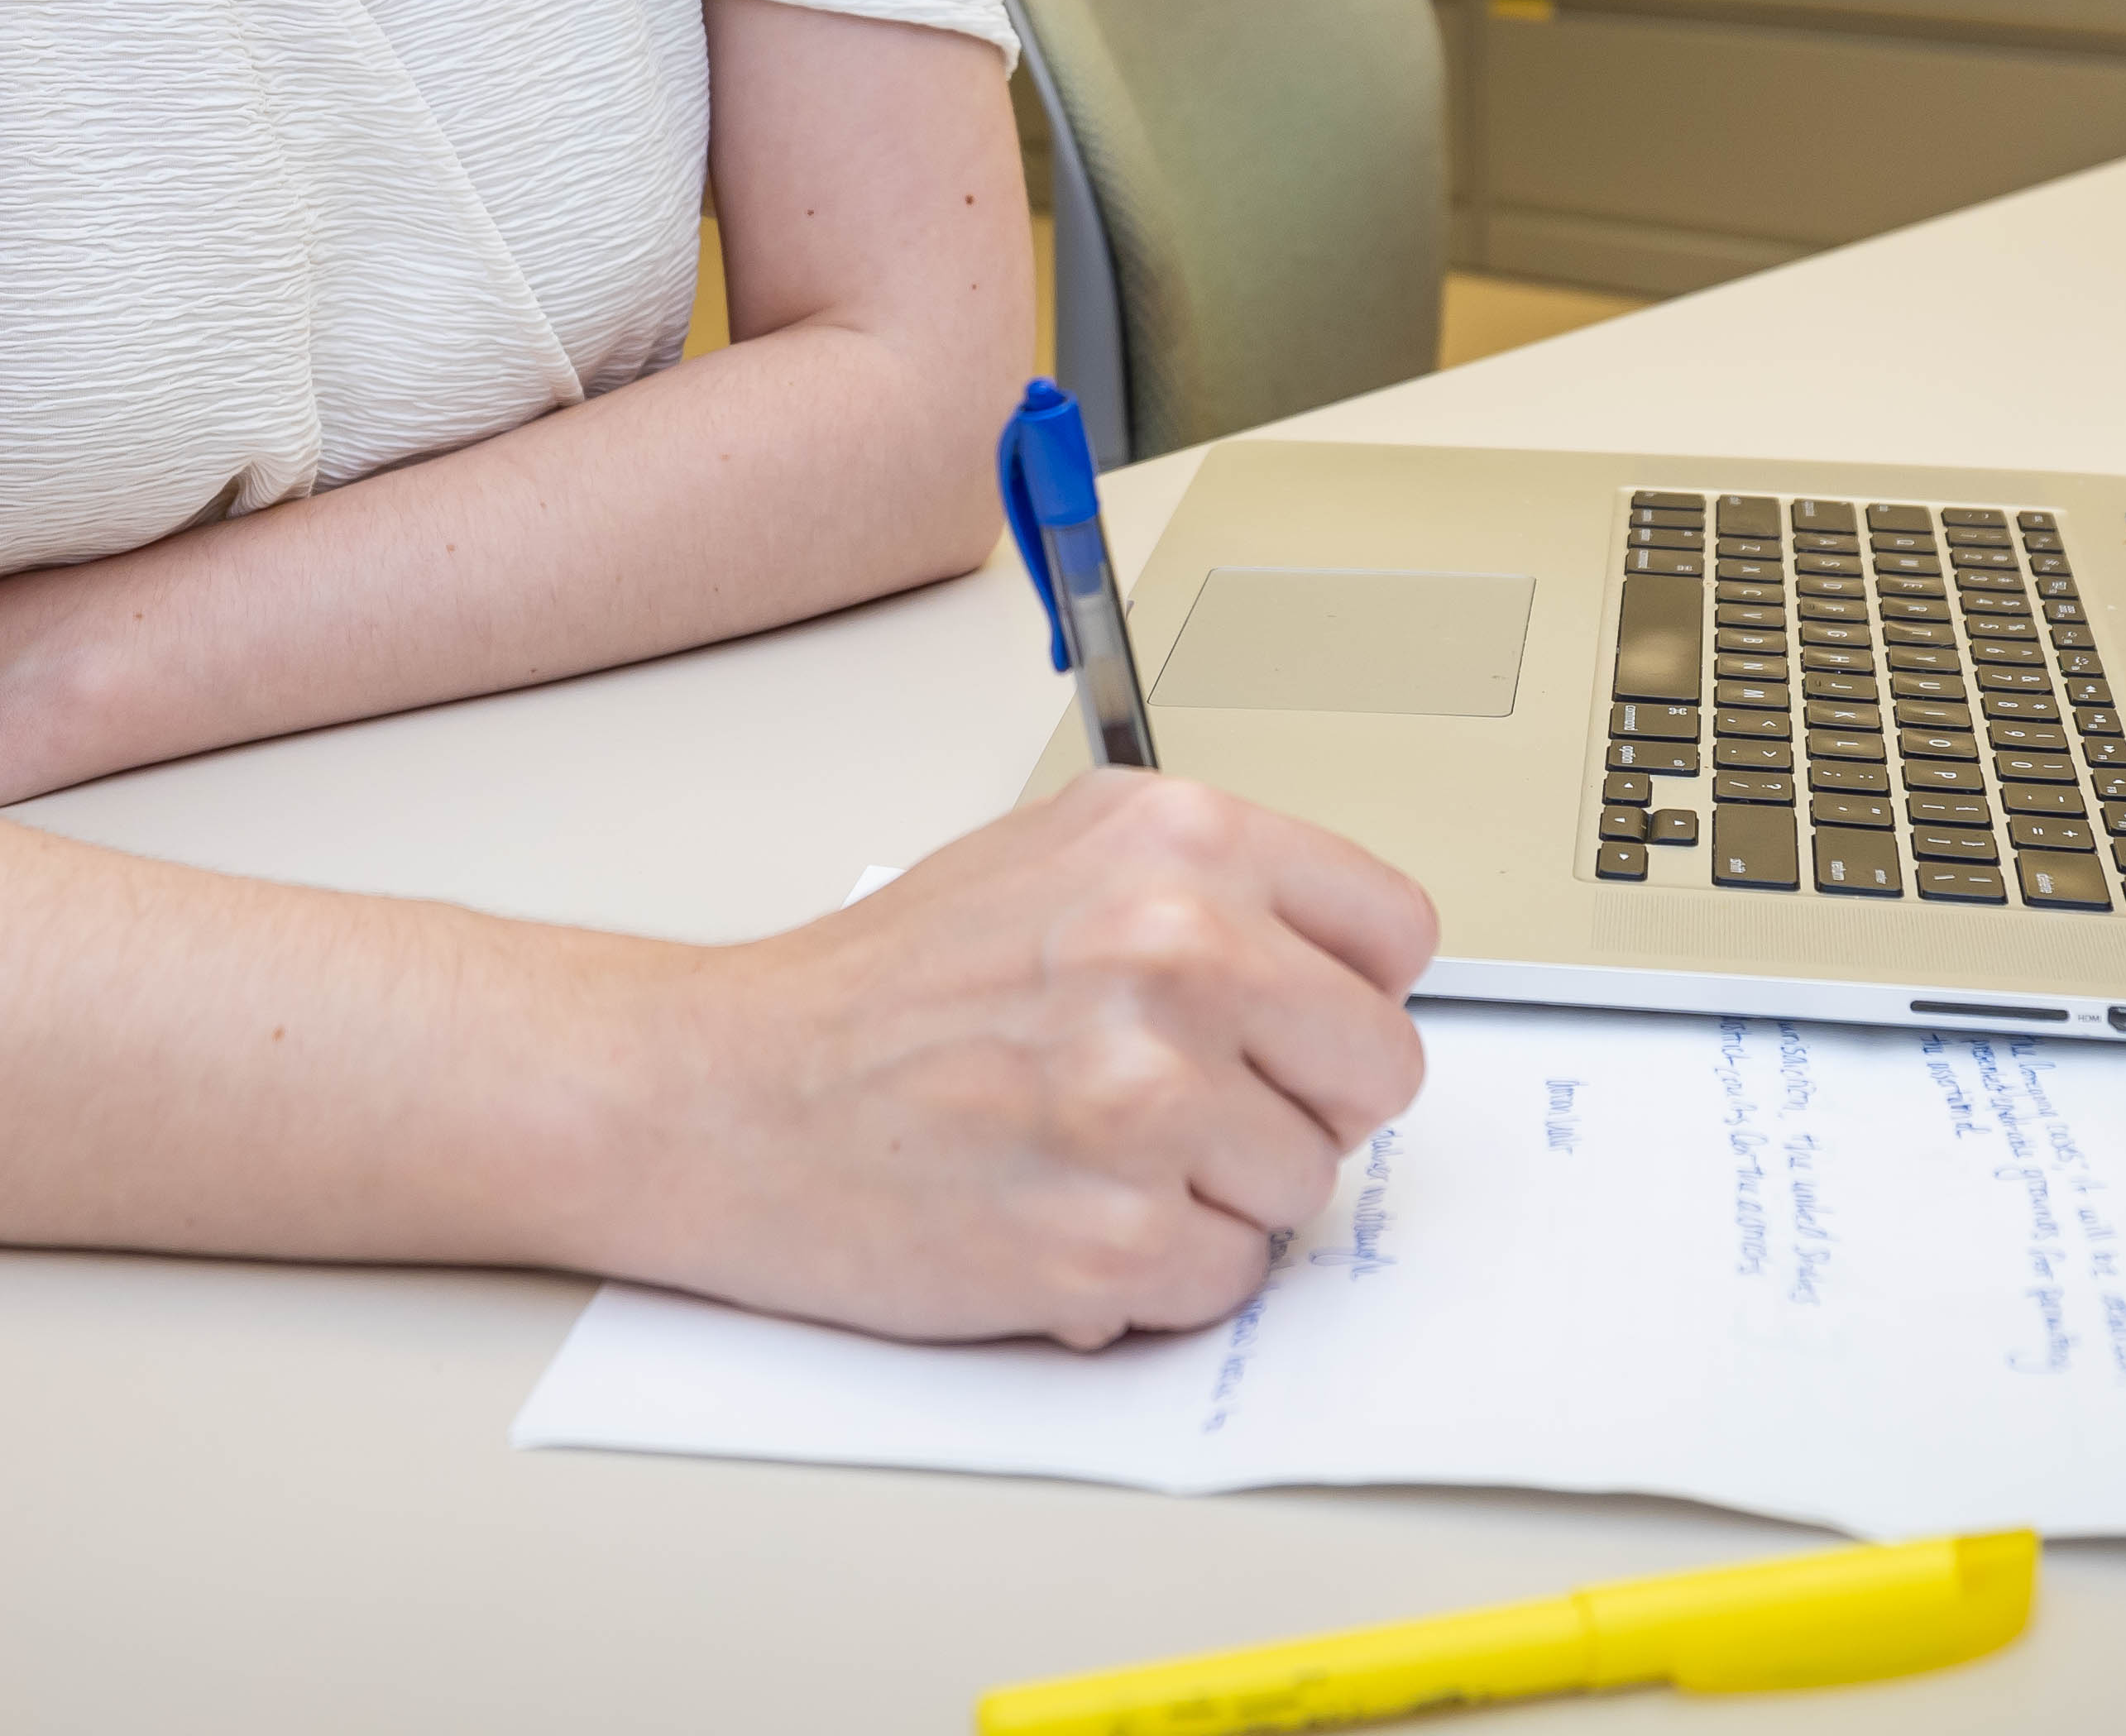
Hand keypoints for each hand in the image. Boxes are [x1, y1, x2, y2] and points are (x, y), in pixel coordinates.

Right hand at [632, 770, 1435, 1345]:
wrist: (729, 1095)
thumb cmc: (878, 990)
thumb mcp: (1056, 856)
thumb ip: (1206, 889)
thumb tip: (1333, 964)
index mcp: (1180, 844)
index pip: (1396, 936)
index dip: (1343, 995)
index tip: (1292, 1024)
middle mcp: (1179, 954)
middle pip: (1377, 1071)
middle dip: (1301, 1103)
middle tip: (1193, 1108)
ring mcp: (1147, 1102)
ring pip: (1302, 1186)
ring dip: (1217, 1194)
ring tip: (1096, 1154)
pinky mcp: (1111, 1239)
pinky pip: (1224, 1280)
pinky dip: (1157, 1275)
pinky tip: (1066, 1218)